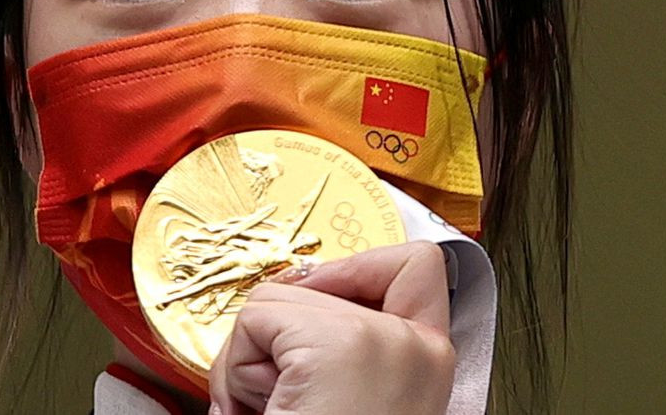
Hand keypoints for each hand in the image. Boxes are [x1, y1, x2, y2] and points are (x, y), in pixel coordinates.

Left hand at [208, 241, 454, 414]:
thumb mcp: (350, 389)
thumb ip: (344, 337)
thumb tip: (297, 284)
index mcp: (429, 358)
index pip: (415, 265)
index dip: (355, 267)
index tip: (317, 299)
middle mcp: (417, 344)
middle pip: (319, 282)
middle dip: (278, 333)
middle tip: (282, 393)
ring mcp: (381, 340)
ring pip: (276, 299)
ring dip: (250, 360)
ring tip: (275, 411)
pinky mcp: (337, 345)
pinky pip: (255, 318)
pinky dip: (236, 369)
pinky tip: (265, 411)